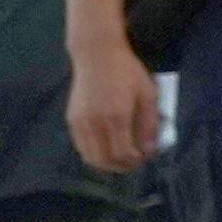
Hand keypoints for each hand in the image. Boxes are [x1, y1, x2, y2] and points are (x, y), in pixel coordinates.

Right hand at [64, 47, 163, 172]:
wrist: (97, 54)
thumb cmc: (127, 72)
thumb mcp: (148, 94)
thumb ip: (149, 124)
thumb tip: (150, 149)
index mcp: (116, 116)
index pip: (122, 153)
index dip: (134, 161)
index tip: (145, 158)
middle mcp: (95, 122)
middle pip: (104, 160)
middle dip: (121, 167)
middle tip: (134, 163)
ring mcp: (80, 122)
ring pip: (90, 157)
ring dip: (106, 164)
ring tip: (121, 159)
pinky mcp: (71, 119)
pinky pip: (81, 146)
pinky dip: (94, 153)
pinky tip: (106, 148)